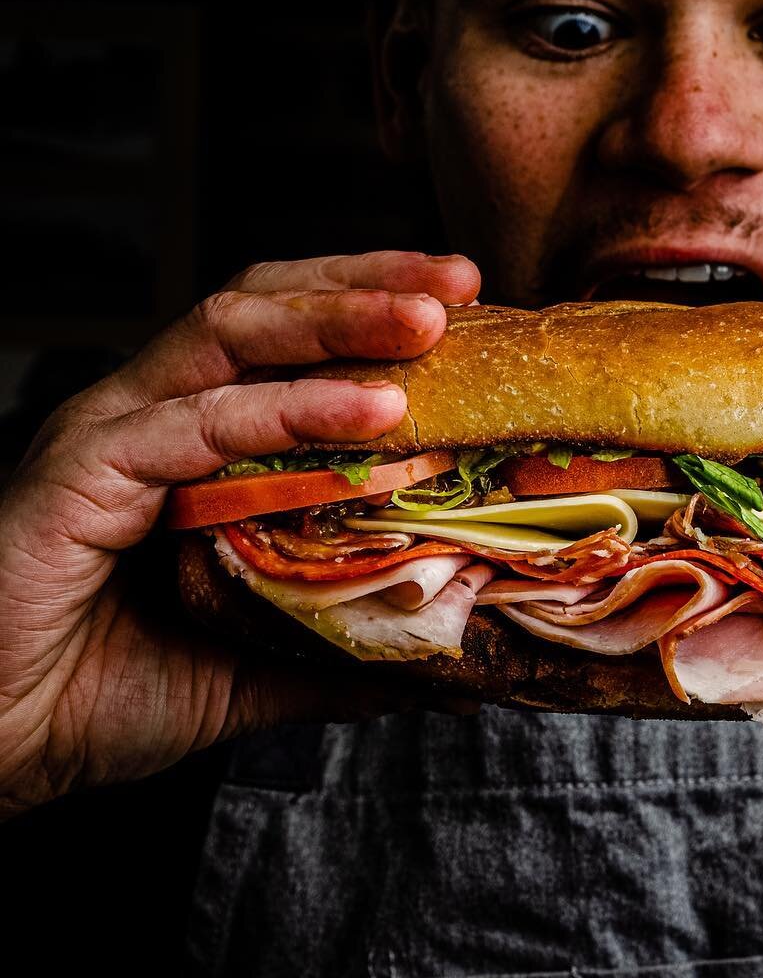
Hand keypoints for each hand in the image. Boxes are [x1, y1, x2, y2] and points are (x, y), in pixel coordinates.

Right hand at [0, 251, 482, 820]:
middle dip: (366, 283)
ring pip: (226, 334)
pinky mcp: (78, 474)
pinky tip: (369, 414)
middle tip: (462, 282)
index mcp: (185, 436)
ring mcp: (109, 434)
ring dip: (336, 320)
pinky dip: (286, 411)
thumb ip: (346, 644)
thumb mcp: (259, 663)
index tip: (469, 302)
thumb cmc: (102, 695)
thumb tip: (453, 655)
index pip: (281, 333)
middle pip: (260, 305)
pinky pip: (192, 423)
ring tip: (429, 324)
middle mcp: (147, 415)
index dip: (368, 304)